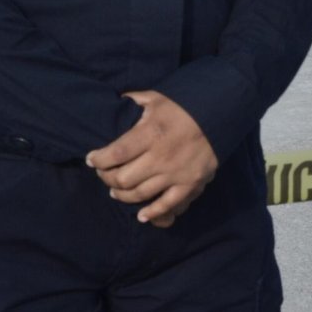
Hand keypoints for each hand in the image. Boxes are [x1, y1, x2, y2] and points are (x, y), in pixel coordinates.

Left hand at [86, 91, 217, 226]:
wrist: (220, 113)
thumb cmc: (184, 105)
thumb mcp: (157, 97)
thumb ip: (134, 100)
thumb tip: (115, 101)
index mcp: (151, 133)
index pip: (115, 154)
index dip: (98, 160)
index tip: (91, 159)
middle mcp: (161, 156)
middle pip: (123, 178)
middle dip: (107, 178)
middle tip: (104, 174)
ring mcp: (176, 173)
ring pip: (140, 194)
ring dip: (123, 195)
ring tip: (116, 190)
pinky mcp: (190, 184)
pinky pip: (167, 205)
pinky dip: (151, 212)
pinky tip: (141, 214)